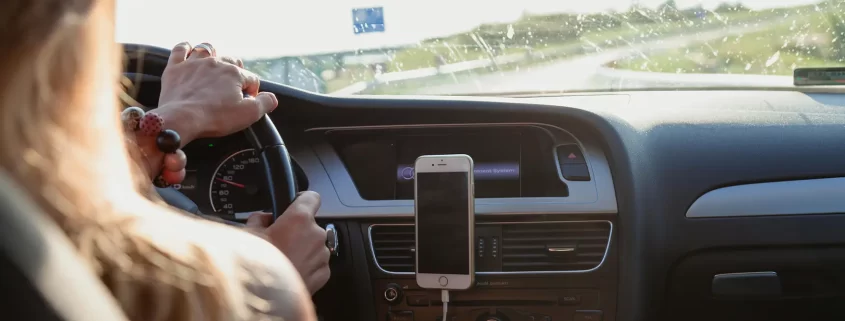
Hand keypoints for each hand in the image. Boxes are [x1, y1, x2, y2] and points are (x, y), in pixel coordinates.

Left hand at [155, 42, 277, 144]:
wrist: (181, 119)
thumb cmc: (214, 117)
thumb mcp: (249, 114)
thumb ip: (265, 103)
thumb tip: (272, 98)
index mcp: (234, 74)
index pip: (251, 79)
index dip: (252, 92)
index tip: (246, 103)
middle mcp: (216, 63)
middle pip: (232, 61)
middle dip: (235, 72)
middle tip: (232, 88)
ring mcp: (194, 63)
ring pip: (207, 49)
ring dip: (214, 54)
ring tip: (214, 64)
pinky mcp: (175, 68)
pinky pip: (180, 49)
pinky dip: (185, 48)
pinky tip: (188, 51)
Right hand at [246, 191, 329, 293]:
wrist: (265, 299)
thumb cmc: (256, 267)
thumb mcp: (248, 234)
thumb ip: (259, 219)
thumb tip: (262, 218)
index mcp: (299, 219)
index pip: (311, 197)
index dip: (301, 199)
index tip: (295, 204)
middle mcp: (316, 234)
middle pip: (309, 224)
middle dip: (296, 230)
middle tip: (278, 241)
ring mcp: (322, 255)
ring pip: (313, 245)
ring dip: (302, 248)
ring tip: (282, 259)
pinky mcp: (323, 273)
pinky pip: (316, 263)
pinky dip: (306, 265)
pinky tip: (289, 270)